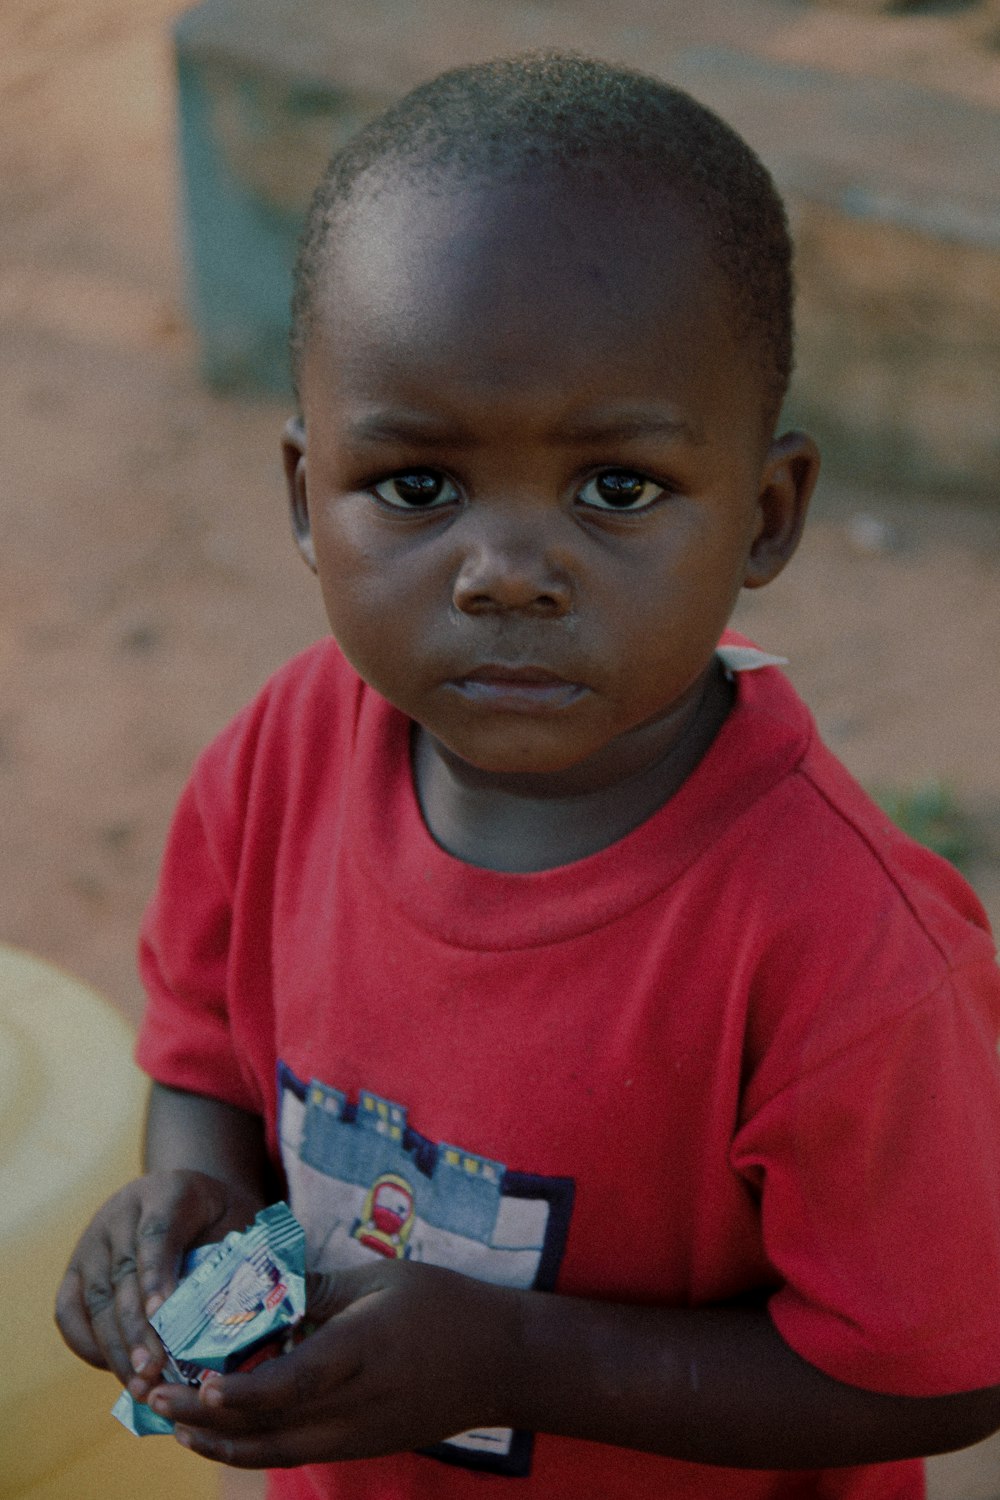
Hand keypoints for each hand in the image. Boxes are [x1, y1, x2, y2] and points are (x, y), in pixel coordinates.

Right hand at [55, 1169, 263, 1401]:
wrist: (187, 1201)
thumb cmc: (223, 1221)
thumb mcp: (241, 1223)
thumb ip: (240, 1261)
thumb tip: (247, 1321)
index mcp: (170, 1191)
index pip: (157, 1232)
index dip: (157, 1274)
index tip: (162, 1316)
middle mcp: (123, 1211)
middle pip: (124, 1273)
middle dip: (138, 1328)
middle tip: (154, 1370)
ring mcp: (94, 1238)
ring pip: (97, 1298)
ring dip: (116, 1346)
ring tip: (139, 1385)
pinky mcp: (76, 1267)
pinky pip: (69, 1310)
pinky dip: (87, 1344)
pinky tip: (115, 1370)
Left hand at [147, 1259, 523, 1467]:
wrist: (502, 1363)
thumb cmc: (445, 1307)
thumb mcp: (382, 1280)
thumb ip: (318, 1290)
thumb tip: (259, 1290)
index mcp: (362, 1353)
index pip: (292, 1383)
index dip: (242, 1390)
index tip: (199, 1382)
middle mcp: (355, 1406)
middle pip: (268, 1427)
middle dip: (204, 1419)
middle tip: (155, 1398)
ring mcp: (357, 1434)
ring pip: (274, 1451)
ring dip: (218, 1441)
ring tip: (173, 1421)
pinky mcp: (359, 1445)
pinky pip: (294, 1452)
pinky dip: (251, 1443)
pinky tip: (223, 1429)